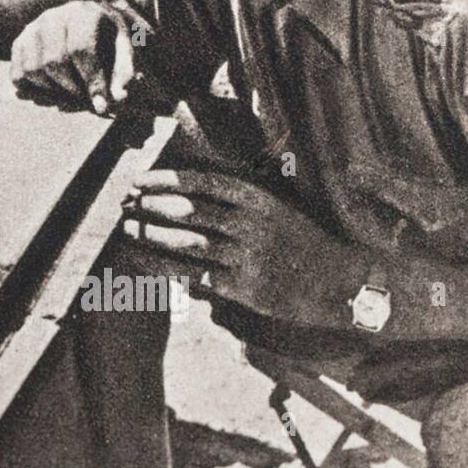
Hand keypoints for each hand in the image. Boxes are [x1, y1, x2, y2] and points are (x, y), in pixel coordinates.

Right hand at [9, 1, 133, 114]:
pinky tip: (51, 92)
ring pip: (32, 70)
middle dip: (71, 88)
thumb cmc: (108, 38)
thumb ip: (124, 71)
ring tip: (69, 93)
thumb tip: (118, 98)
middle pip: (53, 62)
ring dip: (51, 91)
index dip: (91, 81)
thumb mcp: (124, 48)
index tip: (101, 106)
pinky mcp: (19, 43)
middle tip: (84, 98)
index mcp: (82, 13)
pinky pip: (17, 75)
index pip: (80, 50)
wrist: (87, 22)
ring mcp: (32, 29)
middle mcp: (52, 17)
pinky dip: (31, 90)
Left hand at [119, 170, 366, 329]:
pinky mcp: (246, 287)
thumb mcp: (277, 210)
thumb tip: (188, 194)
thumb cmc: (303, 244)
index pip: (202, 183)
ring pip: (188, 243)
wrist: (344, 284)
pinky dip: (165, 267)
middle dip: (150, 206)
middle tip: (123, 205)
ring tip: (127, 230)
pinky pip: (195, 275)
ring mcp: (249, 257)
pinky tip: (144, 262)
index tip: (137, 181)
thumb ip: (238, 202)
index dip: (165, 181)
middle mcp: (252, 224)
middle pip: (190, 211)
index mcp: (259, 200)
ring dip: (151, 235)